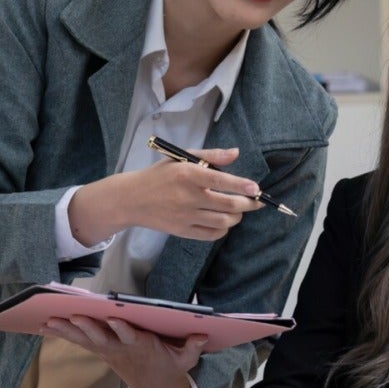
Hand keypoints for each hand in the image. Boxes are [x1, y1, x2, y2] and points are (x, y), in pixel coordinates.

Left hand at [41, 315, 206, 387]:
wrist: (156, 387)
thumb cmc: (171, 365)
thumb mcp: (187, 359)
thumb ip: (193, 346)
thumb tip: (202, 334)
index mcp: (144, 347)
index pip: (132, 337)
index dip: (123, 329)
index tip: (115, 319)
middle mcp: (123, 349)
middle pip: (103, 338)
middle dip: (88, 328)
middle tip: (73, 317)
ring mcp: (110, 351)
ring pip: (86, 339)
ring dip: (67, 330)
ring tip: (48, 321)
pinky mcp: (102, 351)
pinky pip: (80, 341)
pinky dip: (63, 333)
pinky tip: (45, 326)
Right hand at [69, 146, 265, 246]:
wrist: (131, 199)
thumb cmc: (160, 175)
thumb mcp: (181, 158)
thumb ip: (211, 156)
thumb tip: (236, 153)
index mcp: (188, 175)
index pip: (222, 181)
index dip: (243, 186)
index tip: (256, 188)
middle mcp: (188, 196)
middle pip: (229, 204)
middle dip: (249, 204)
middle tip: (257, 201)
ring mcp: (186, 216)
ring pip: (223, 221)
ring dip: (237, 216)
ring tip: (239, 210)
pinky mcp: (182, 231)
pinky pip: (211, 234)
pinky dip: (223, 229)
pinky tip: (224, 221)